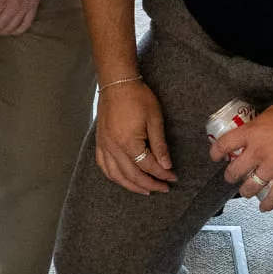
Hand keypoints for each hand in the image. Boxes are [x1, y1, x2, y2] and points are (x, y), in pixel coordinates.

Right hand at [92, 78, 174, 193]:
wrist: (117, 83)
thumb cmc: (137, 97)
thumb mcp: (154, 119)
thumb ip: (159, 145)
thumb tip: (166, 165)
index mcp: (128, 142)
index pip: (147, 165)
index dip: (162, 174)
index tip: (172, 178)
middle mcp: (113, 147)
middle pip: (132, 175)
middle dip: (149, 184)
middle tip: (163, 188)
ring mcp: (104, 146)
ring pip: (116, 175)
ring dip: (131, 186)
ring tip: (145, 190)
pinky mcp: (100, 142)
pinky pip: (103, 166)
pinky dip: (114, 176)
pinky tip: (123, 179)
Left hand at [213, 101, 272, 211]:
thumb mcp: (270, 112)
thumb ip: (259, 124)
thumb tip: (256, 128)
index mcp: (251, 133)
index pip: (224, 145)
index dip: (216, 152)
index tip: (216, 157)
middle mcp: (258, 152)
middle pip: (234, 171)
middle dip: (230, 176)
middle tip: (232, 176)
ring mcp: (272, 167)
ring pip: (250, 187)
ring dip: (246, 191)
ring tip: (246, 191)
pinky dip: (267, 204)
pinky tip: (264, 207)